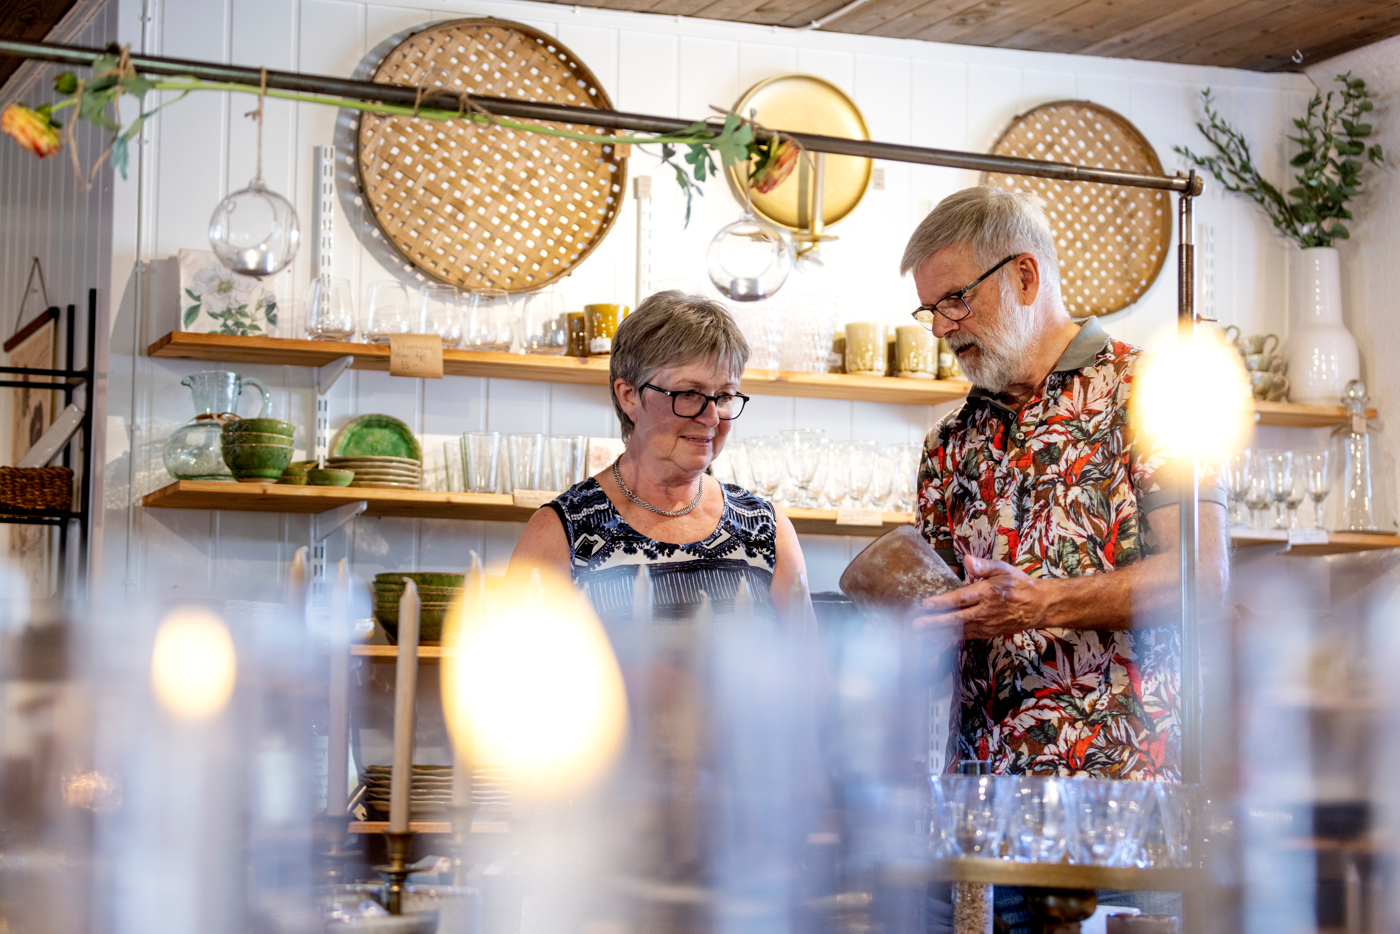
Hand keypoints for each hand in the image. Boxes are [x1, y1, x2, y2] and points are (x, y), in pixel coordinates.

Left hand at [910, 555, 1049, 638]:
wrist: (1038, 606)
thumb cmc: (1018, 584)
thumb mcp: (1003, 569)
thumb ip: (983, 565)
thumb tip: (967, 560)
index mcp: (987, 593)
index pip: (961, 598)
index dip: (944, 602)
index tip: (927, 604)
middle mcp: (984, 612)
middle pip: (956, 619)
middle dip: (935, 623)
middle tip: (917, 625)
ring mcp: (986, 625)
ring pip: (959, 631)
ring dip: (940, 634)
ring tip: (920, 637)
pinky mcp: (987, 633)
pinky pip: (966, 637)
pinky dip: (951, 640)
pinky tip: (937, 642)